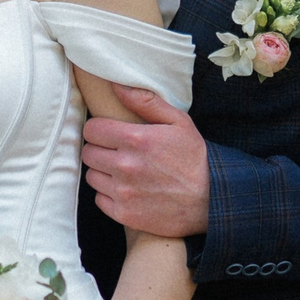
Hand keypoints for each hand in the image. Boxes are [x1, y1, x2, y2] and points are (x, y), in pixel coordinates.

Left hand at [81, 86, 209, 238]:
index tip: (110, 134)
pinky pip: (99, 199)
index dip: (99, 130)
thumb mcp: (178, 122)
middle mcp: (125, 166)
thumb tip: (116, 85)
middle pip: (88, 153)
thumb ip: (145, 102)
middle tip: (118, 152)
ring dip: (103, 173)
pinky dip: (109, 195)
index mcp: (136, 139)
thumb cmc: (194, 158)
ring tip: (123, 172)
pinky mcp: (124, 214)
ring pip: (92, 176)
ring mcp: (123, 192)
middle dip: (100, 150)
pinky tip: (127, 190)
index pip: (91, 130)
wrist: (210, 201)